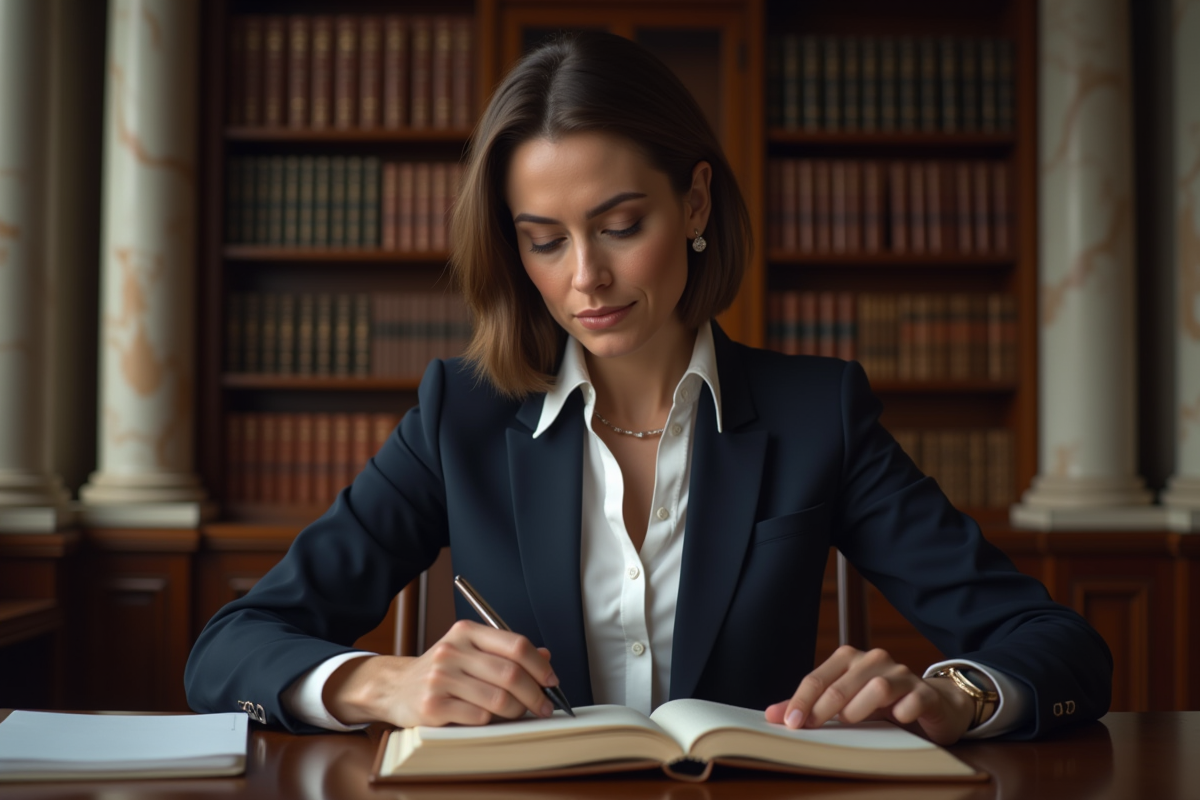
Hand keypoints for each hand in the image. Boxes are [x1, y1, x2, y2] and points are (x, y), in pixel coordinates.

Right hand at [322, 620, 559, 727]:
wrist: (395, 687)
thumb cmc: (441, 670)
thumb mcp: (470, 651)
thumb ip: (506, 653)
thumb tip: (545, 658)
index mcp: (466, 632)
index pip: (515, 645)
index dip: (539, 666)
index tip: (551, 681)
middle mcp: (452, 651)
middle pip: (510, 673)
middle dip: (535, 694)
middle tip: (543, 706)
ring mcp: (440, 678)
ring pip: (498, 699)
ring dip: (516, 711)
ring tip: (518, 713)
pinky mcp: (432, 706)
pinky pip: (478, 717)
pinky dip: (491, 721)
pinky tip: (488, 718)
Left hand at [764, 646, 975, 744]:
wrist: (932, 702)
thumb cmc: (881, 703)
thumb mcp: (844, 703)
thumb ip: (809, 707)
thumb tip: (772, 716)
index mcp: (850, 659)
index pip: (818, 678)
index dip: (801, 701)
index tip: (790, 724)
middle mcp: (874, 660)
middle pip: (842, 684)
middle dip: (823, 708)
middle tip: (812, 728)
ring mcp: (902, 674)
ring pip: (876, 687)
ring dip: (859, 708)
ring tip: (852, 722)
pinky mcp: (926, 693)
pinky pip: (912, 699)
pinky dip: (902, 711)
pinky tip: (897, 720)